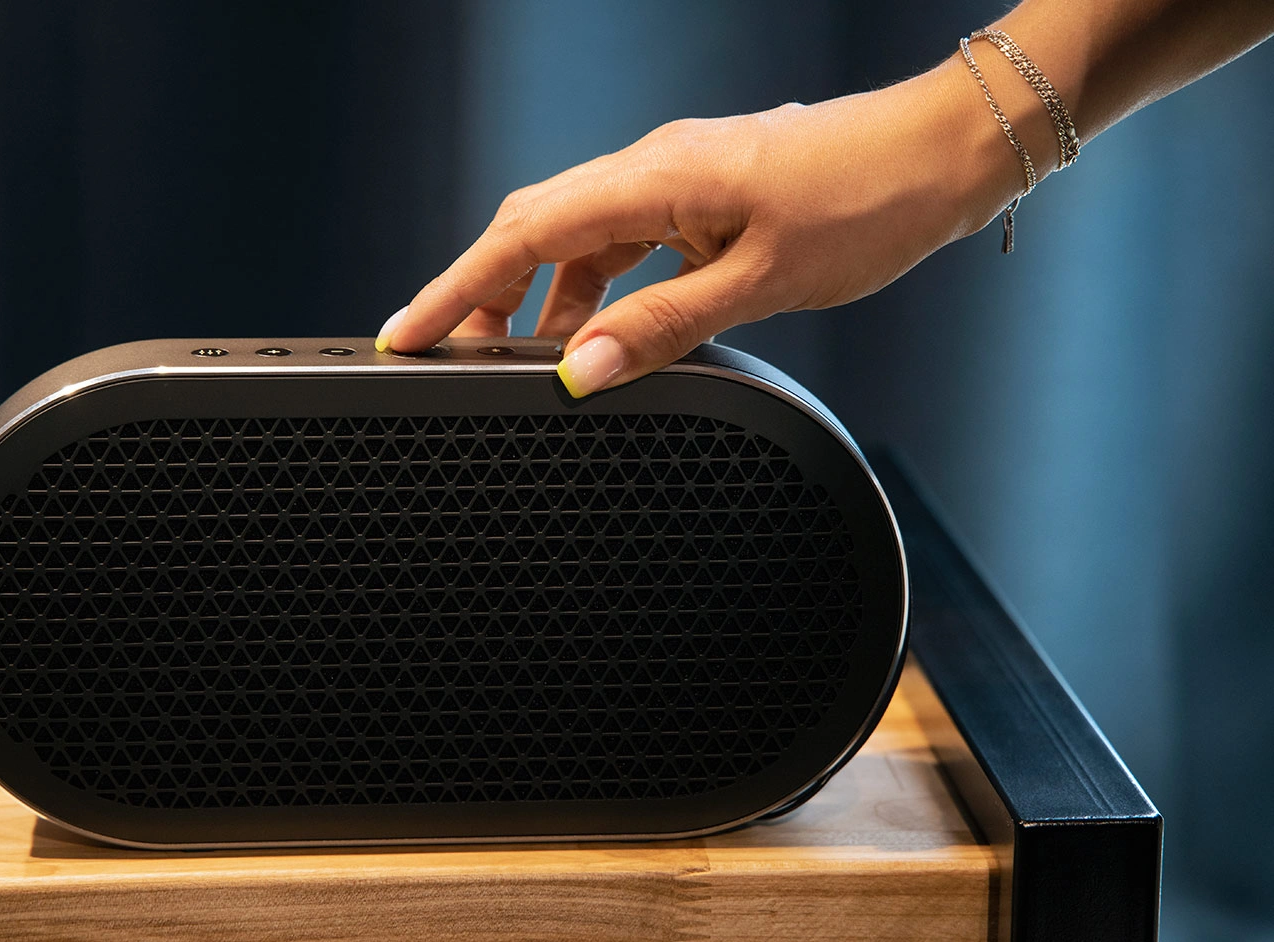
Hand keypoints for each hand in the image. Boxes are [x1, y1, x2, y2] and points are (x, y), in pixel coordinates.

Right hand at [376, 58, 1026, 395]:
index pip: (523, 234)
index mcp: (655, 178)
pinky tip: (605, 331)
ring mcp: (682, 182)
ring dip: (543, 298)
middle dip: (484, 294)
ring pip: (581, 240)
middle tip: (452, 358)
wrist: (947, 153)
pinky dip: (598, 290)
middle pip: (536, 230)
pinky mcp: (708, 198)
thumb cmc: (872, 198)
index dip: (458, 289)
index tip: (409, 333)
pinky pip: (627, 244)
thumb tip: (579, 372)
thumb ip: (662, 329)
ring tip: (525, 362)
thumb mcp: (762, 281)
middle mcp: (656, 170)